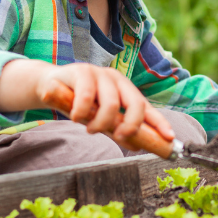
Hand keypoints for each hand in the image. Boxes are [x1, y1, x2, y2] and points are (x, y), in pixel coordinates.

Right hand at [37, 63, 172, 149]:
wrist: (48, 85)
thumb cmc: (76, 102)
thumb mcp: (99, 118)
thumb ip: (116, 129)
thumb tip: (137, 145)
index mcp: (125, 90)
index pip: (147, 107)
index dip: (160, 123)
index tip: (169, 138)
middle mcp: (116, 79)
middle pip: (136, 103)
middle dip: (132, 125)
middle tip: (119, 138)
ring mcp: (100, 74)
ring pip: (111, 103)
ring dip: (101, 123)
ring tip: (90, 129)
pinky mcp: (81, 71)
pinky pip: (87, 96)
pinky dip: (81, 111)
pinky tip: (75, 116)